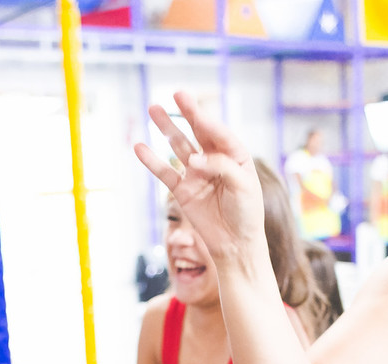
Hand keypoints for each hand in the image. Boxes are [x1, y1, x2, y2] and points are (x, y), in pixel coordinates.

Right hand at [134, 91, 264, 263]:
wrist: (236, 245)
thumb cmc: (247, 214)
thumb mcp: (244, 187)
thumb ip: (222, 167)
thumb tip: (193, 159)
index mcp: (235, 156)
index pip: (220, 134)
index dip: (207, 122)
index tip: (196, 114)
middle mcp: (214, 160)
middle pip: (198, 132)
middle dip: (188, 113)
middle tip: (177, 93)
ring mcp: (196, 174)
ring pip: (179, 146)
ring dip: (166, 129)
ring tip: (153, 109)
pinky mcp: (182, 190)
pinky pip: (164, 172)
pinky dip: (152, 160)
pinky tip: (140, 147)